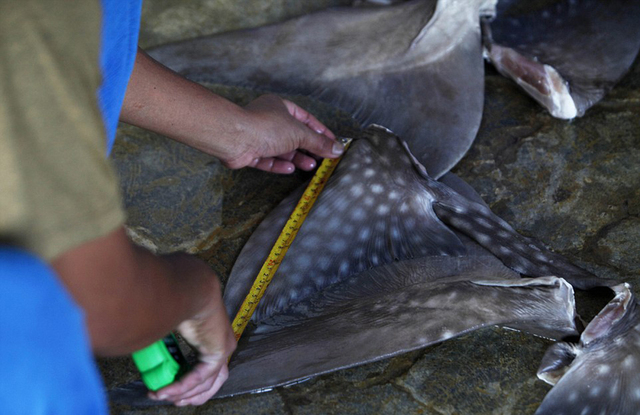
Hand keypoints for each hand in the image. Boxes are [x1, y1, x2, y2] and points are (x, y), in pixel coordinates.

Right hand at [148, 277, 235, 405]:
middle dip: (189, 393)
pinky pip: (202, 376)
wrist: (188, 284)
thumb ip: (159, 331)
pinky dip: (183, 385)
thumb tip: (138, 340)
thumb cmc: (175, 291)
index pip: (204, 363)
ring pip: (207, 381)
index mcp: (209, 331)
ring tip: (163, 395)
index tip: (166, 388)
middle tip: (167, 398)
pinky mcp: (220, 350)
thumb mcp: (166, 316)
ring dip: (184, 392)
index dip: (187, 380)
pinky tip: (167, 390)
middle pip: (211, 378)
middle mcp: (219, 339)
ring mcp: (222, 345)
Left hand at [221, 94, 343, 173]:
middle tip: (322, 158)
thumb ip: (319, 143)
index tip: (332, 143)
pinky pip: (266, 159)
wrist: (234, 137)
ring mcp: (257, 136)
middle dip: (308, 148)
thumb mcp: (299, 134)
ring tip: (310, 166)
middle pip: (293, 135)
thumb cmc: (265, 127)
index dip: (320, 131)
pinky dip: (278, 164)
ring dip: (295, 157)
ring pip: (280, 149)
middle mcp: (268, 120)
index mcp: (279, 107)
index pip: (305, 119)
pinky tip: (289, 169)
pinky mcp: (248, 151)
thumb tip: (338, 149)